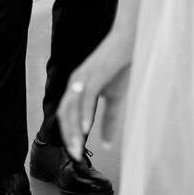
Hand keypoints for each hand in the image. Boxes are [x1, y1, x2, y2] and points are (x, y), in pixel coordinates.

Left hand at [58, 29, 132, 160]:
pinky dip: (84, 112)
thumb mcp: (115, 97)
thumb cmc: (121, 66)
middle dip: (68, 135)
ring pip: (72, 106)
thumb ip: (109, 120)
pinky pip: (86, 96)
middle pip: (64, 113)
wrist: (129, 40)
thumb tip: (108, 143)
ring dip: (73, 128)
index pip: (66, 115)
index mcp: (77, 86)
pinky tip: (86, 127)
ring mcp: (84, 76)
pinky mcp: (95, 72)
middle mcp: (76, 81)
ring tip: (77, 146)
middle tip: (75, 154)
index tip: (76, 152)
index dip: (68, 134)